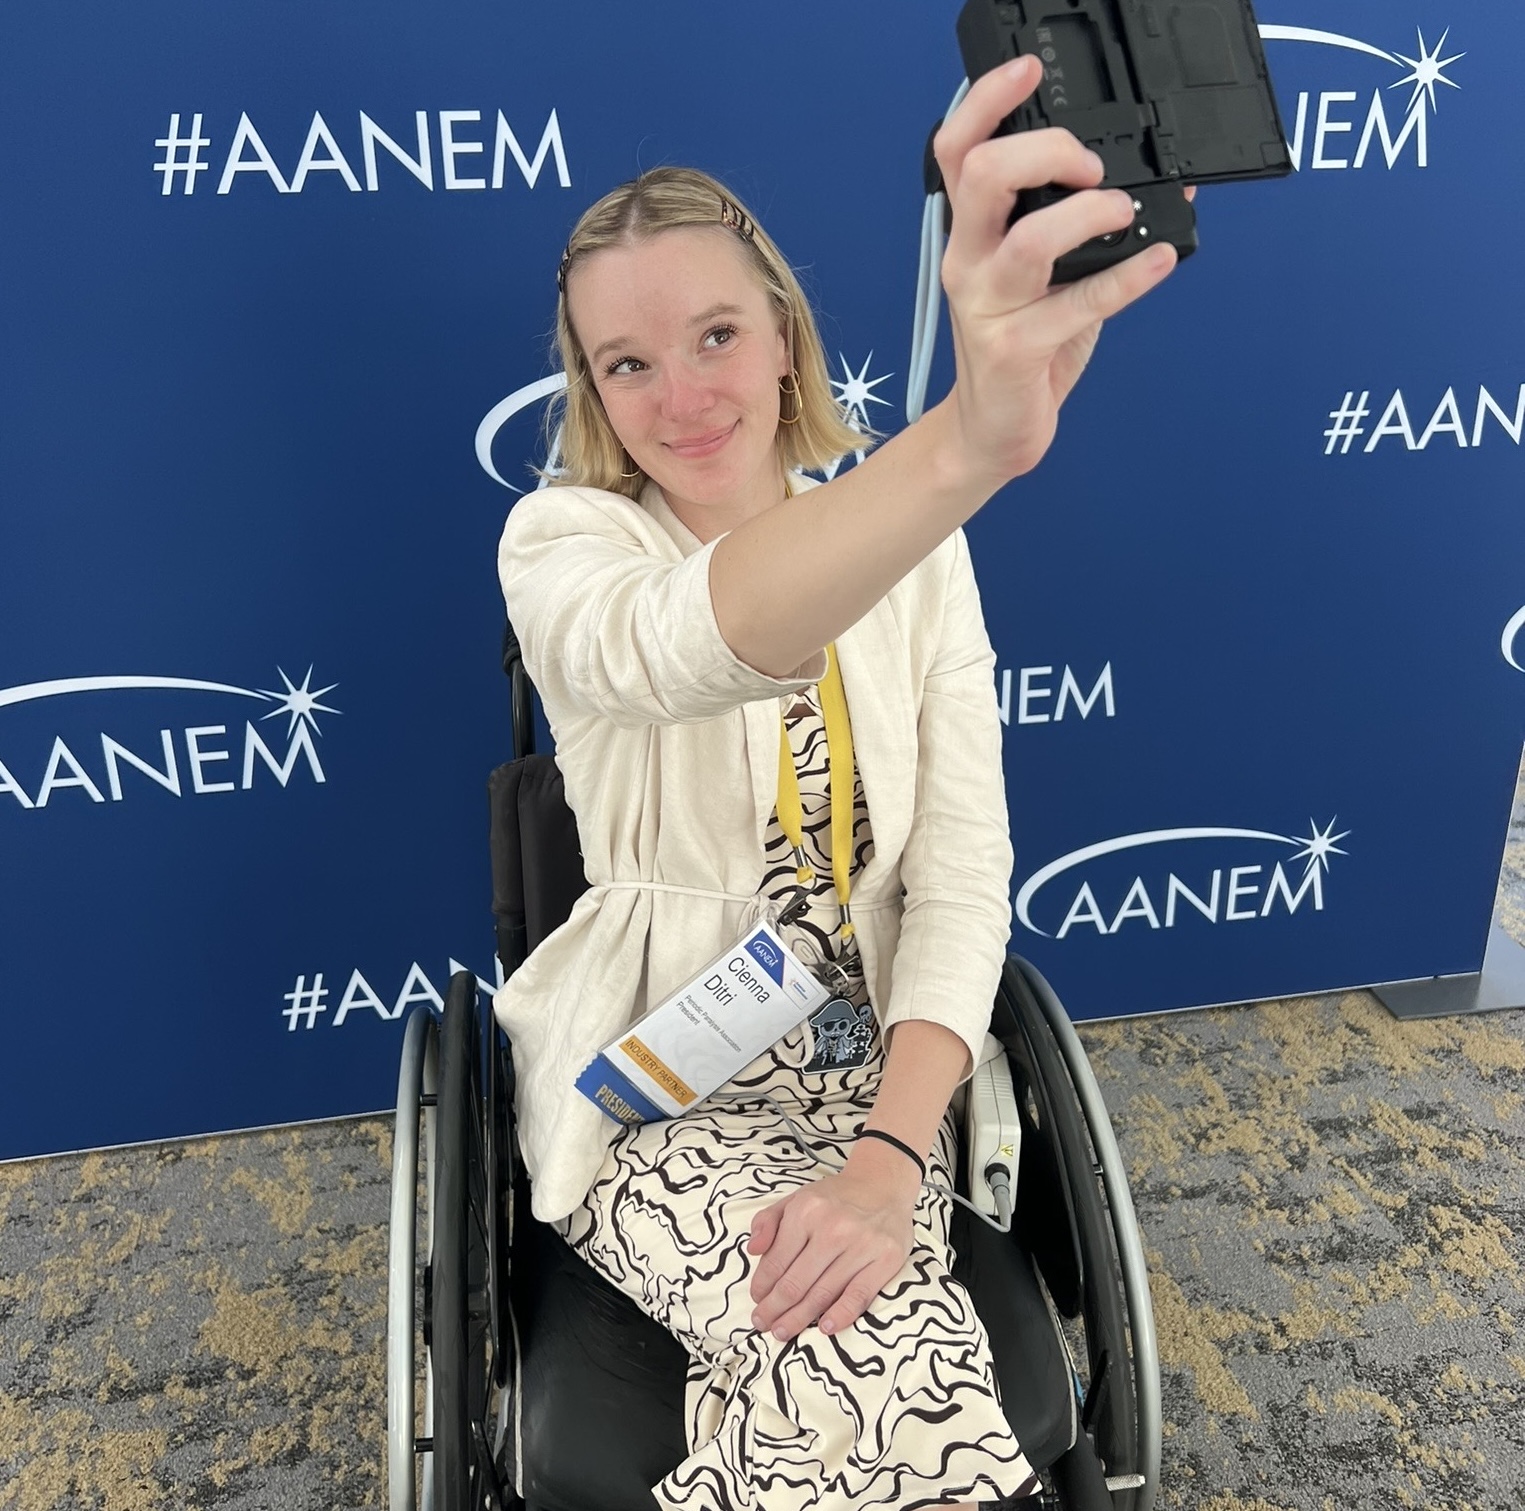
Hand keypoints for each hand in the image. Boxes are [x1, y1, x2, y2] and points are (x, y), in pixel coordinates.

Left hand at [747, 1157, 919, 1340]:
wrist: (883, 1183)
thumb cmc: (835, 1198)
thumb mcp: (795, 1198)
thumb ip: (767, 1221)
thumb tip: (753, 1251)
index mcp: (806, 1210)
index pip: (776, 1261)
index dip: (762, 1287)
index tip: (757, 1300)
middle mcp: (833, 1228)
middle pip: (796, 1283)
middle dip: (774, 1309)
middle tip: (763, 1324)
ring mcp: (861, 1245)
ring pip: (823, 1293)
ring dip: (798, 1318)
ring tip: (783, 1332)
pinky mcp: (886, 1259)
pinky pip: (859, 1295)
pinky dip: (841, 1315)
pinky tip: (824, 1327)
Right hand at [931, 54, 1180, 485]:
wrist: (993, 430)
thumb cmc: (1022, 346)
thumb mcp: (1044, 277)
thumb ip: (1084, 228)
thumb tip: (1165, 183)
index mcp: (970, 234)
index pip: (958, 151)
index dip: (987, 102)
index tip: (1028, 72)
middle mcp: (969, 262)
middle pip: (984, 177)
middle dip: (1047, 151)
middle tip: (1091, 166)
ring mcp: (988, 308)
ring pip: (1030, 240)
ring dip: (1088, 214)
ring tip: (1123, 212)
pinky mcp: (1016, 351)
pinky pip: (1079, 305)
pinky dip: (1129, 277)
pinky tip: (1161, 259)